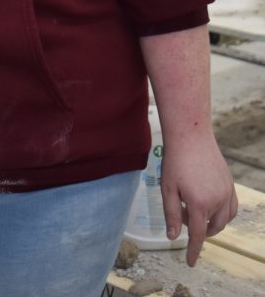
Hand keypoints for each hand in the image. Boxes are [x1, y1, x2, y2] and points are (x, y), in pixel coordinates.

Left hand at [160, 132, 237, 265]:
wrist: (191, 136)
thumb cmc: (176, 161)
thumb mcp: (167, 188)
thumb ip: (171, 214)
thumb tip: (173, 237)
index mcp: (200, 204)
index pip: (197, 235)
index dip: (193, 250)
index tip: (190, 262)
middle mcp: (217, 201)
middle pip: (211, 228)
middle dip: (197, 230)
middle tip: (181, 214)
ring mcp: (226, 192)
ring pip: (223, 220)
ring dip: (211, 223)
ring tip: (194, 209)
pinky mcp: (230, 184)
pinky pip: (231, 208)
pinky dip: (223, 214)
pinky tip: (210, 205)